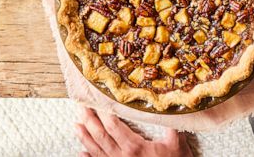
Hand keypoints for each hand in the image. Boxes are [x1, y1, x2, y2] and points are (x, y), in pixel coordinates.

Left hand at [75, 107, 189, 156]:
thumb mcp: (177, 143)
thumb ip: (171, 125)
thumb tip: (168, 106)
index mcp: (135, 147)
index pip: (114, 127)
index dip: (104, 113)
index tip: (98, 101)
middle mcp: (121, 156)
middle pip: (101, 136)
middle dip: (90, 121)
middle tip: (81, 107)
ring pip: (96, 150)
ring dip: (84, 137)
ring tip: (76, 125)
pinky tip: (81, 152)